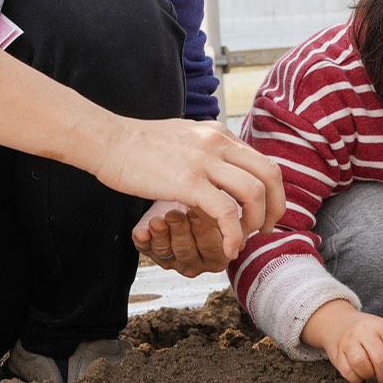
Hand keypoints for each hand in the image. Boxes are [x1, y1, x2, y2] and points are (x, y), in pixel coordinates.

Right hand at [91, 118, 284, 262]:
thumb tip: (218, 165)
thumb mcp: (182, 137)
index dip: (272, 192)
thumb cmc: (137, 144)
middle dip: (275, 207)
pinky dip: (233, 235)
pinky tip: (229, 248)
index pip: (263, 162)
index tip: (263, 213)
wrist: (107, 140)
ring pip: (254, 193)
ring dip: (256, 222)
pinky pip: (226, 212)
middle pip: (269, 175)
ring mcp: (205, 161)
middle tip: (265, 229)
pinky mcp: (188, 182)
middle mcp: (218, 143)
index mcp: (218, 134)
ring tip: (243, 239)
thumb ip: (204, 149)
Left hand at [131, 201, 231, 275]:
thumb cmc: (211, 200)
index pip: (214, 249)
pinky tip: (141, 232)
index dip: (206, 231)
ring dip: (161, 235)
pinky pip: (144, 249)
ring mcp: (172, 257)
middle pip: (188, 252)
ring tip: (158, 220)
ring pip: (165, 251)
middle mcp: (196, 260)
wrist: (185, 192)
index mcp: (219, 254)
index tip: (200, 211)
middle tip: (177, 213)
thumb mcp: (227, 204)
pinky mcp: (150, 249)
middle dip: (181, 232)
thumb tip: (245, 210)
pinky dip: (142, 239)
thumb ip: (232, 209)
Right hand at [301, 299, 382, 382]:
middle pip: (380, 360)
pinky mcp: (337, 352)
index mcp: (382, 327)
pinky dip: (356, 379)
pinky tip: (359, 374)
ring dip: (368, 376)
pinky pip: (348, 372)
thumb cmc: (367, 335)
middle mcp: (365, 331)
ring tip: (370, 374)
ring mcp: (349, 340)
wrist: (339, 324)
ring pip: (362, 365)